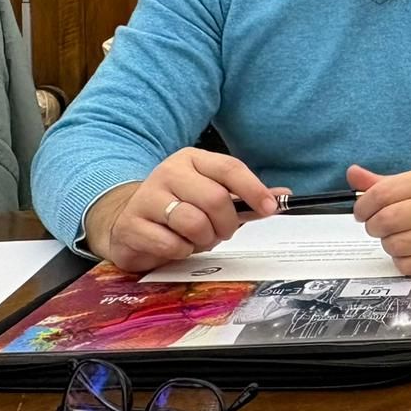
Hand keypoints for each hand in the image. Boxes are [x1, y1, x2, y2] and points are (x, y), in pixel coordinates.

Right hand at [84, 150, 285, 273]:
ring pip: (193, 222)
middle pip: (215, 199)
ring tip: (198, 239)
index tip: (271, 208)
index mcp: (192, 160)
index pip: (230, 168)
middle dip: (226, 224)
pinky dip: (181, 251)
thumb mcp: (213, 197)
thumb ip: (246, 198)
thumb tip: (284, 195)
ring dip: (204, 239)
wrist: (126, 222)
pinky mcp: (131, 225)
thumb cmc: (178, 209)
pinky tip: (175, 245)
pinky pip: (171, 243)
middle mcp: (168, 172)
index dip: (254, 189)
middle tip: (222, 233)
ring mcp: (146, 197)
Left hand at [349, 163, 410, 274]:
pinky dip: (402, 260)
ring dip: (388, 244)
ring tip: (396, 236)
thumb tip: (353, 174)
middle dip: (373, 226)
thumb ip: (389, 181)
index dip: (363, 205)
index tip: (361, 212)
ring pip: (397, 245)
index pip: (384, 193)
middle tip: (376, 225)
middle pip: (388, 221)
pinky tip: (409, 250)